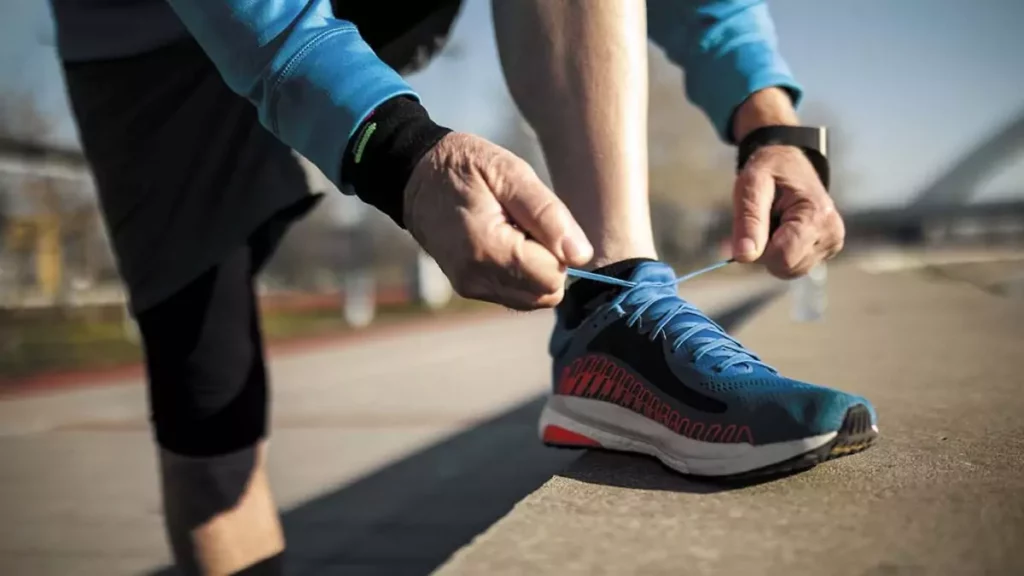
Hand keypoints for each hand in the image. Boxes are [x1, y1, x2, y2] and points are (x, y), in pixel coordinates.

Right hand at [403, 132, 592, 309]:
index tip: (535, 220)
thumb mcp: (511, 173)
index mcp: (487, 247)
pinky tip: (504, 244)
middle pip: (545, 293)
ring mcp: (470, 287)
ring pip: (532, 299)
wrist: (416, 177)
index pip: (553, 276)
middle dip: (549, 262)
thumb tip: (581, 255)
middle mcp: (476, 277)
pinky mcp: (469, 288)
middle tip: (525, 225)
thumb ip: (548, 214)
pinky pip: (514, 295)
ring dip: (535, 270)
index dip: (558, 249)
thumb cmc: (467, 167)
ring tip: (512, 232)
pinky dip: (520, 275)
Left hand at [731, 145, 844, 278]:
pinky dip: (783, 253)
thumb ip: (749, 220)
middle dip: (766, 251)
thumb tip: (744, 256)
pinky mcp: (828, 250)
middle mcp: (831, 234)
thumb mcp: (751, 184)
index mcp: (816, 216)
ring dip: (773, 252)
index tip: (756, 224)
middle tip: (765, 221)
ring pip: (789, 271)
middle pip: (785, 268)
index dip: (760, 247)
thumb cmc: (770, 170)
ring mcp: (832, 244)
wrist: (792, 163)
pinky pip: (795, 266)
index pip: (782, 258)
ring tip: (776, 223)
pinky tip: (785, 230)